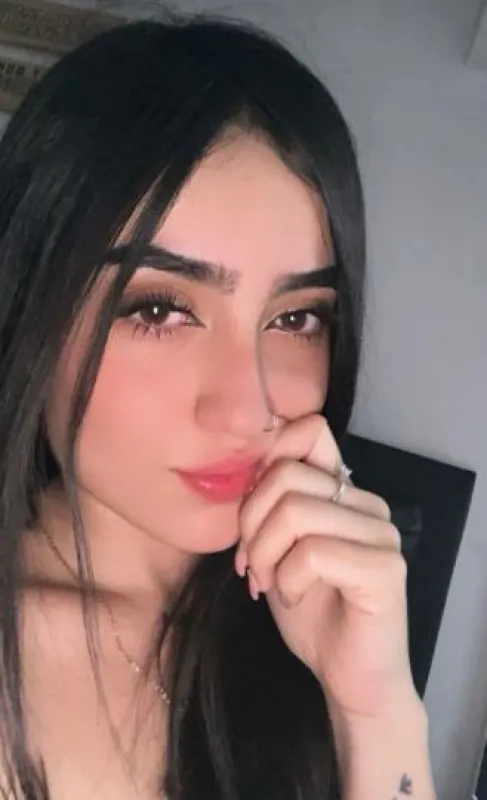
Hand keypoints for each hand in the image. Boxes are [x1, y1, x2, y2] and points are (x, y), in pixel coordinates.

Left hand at [236, 413, 416, 719]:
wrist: (350, 677)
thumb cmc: (312, 612)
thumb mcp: (278, 550)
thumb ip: (270, 507)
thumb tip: (245, 470)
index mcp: (343, 491)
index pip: (311, 430)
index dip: (269, 456)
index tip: (253, 509)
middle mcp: (367, 503)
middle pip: (286, 475)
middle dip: (250, 524)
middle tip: (249, 565)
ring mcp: (380, 534)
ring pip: (294, 512)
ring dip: (264, 555)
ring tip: (267, 583)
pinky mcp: (385, 569)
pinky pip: (313, 553)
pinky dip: (288, 579)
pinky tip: (294, 598)